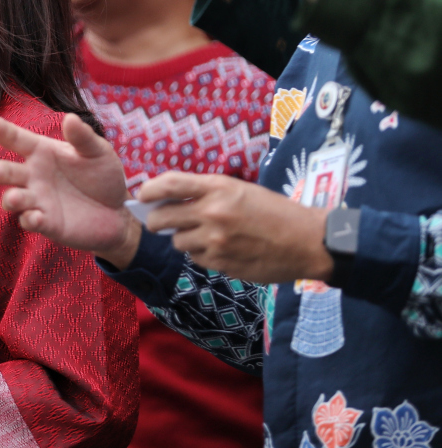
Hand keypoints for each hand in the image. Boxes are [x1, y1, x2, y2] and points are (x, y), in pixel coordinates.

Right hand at [0, 113, 141, 266]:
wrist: (118, 211)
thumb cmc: (102, 174)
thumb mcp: (97, 152)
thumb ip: (82, 137)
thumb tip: (70, 118)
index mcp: (42, 152)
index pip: (18, 140)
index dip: (4, 131)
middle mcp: (33, 176)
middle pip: (7, 171)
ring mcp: (38, 200)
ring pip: (13, 199)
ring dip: (11, 199)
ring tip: (16, 198)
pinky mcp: (47, 223)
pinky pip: (30, 221)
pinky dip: (30, 219)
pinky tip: (37, 217)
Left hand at [140, 172, 333, 283]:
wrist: (306, 241)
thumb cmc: (273, 211)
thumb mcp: (239, 190)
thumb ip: (205, 192)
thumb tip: (168, 198)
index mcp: (218, 188)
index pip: (168, 185)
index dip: (149, 190)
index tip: (142, 195)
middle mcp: (213, 213)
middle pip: (161, 219)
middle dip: (156, 221)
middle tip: (160, 222)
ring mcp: (216, 241)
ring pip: (177, 242)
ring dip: (184, 239)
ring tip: (204, 236)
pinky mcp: (222, 263)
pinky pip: (196, 259)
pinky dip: (202, 254)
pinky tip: (220, 249)